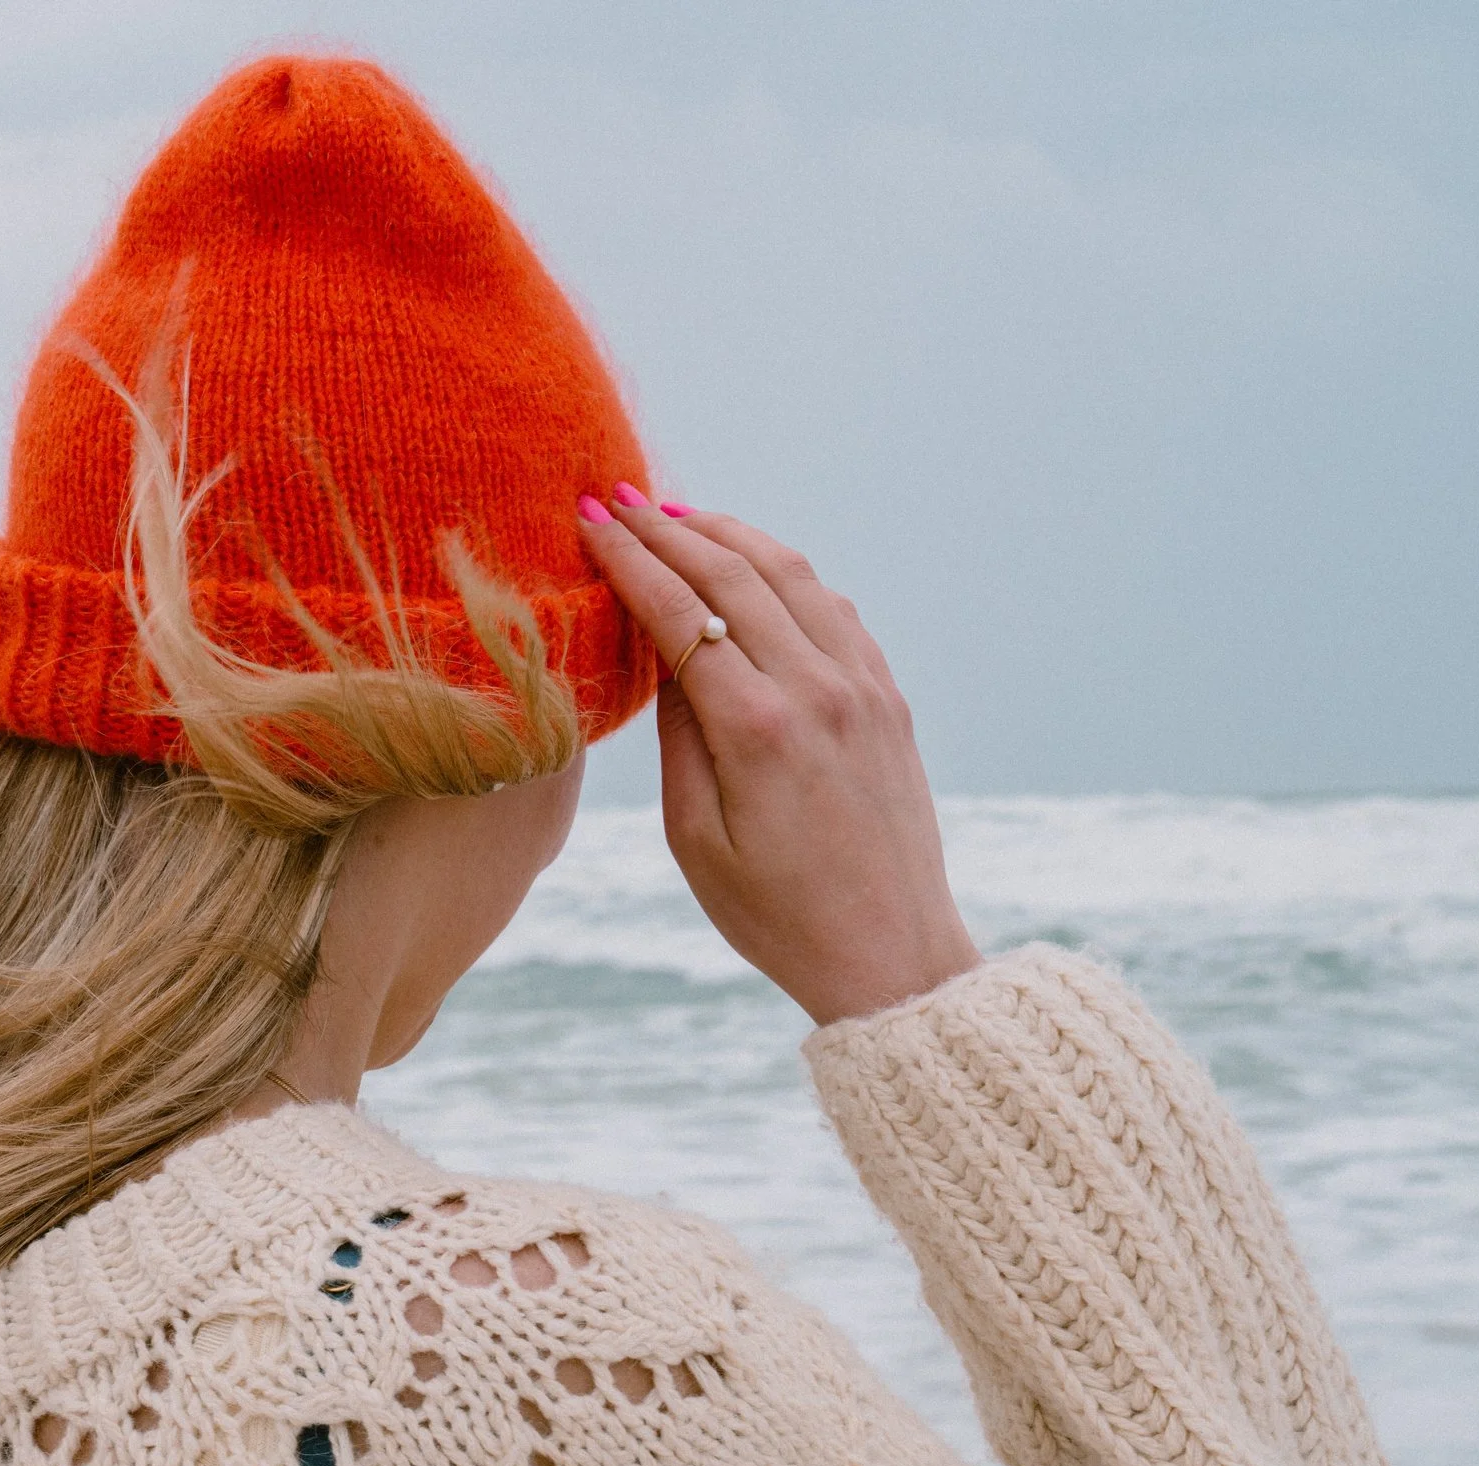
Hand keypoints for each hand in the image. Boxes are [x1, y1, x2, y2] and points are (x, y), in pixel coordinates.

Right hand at [579, 489, 979, 1025]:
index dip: (628, 557)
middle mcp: (818, 691)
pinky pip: (833, 607)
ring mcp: (863, 688)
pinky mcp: (888, 698)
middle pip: (734, 572)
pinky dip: (784, 569)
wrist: (890, 955)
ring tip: (677, 515)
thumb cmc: (775, 915)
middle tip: (617, 498)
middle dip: (668, 527)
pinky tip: (752, 564)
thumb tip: (664, 651)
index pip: (680, 611)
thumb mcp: (695, 838)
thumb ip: (677, 735)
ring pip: (791, 573)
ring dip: (730, 534)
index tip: (588, 519)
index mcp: (757, 730)